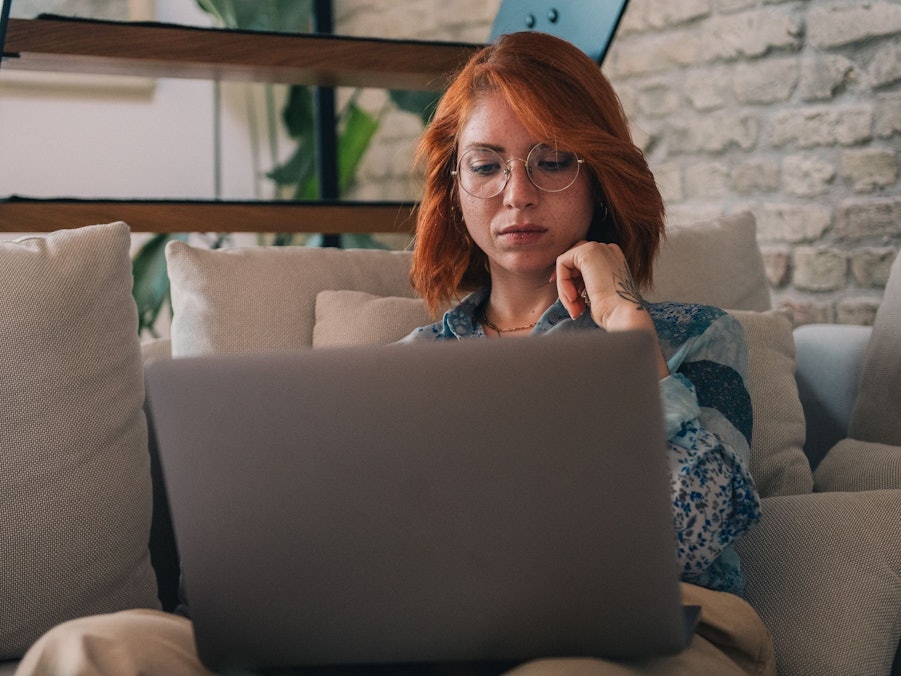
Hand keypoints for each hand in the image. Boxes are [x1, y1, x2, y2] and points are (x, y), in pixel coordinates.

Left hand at [553, 241, 670, 378]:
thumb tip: (568, 285)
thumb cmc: (613, 310)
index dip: (573, 281)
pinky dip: (563, 284)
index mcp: (613, 258)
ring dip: (565, 289)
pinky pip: (562, 264)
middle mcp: (607, 249)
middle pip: (574, 262)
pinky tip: (573, 298)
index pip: (584, 264)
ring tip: (575, 308)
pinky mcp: (587, 252)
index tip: (571, 300)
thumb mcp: (598, 293)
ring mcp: (598, 248)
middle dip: (568, 285)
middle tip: (573, 307)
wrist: (622, 313)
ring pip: (566, 264)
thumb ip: (586, 283)